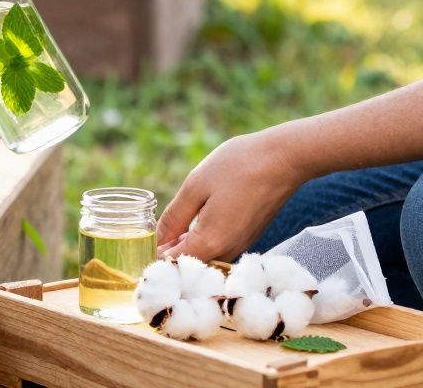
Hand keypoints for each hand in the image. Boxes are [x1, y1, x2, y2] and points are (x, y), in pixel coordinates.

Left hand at [156, 127, 312, 261]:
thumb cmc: (238, 167)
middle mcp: (227, 252)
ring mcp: (240, 246)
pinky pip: (217, 246)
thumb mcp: (195, 187)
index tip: (137, 245)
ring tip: (167, 226)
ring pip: (203, 255)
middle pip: (188, 263)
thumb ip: (174, 218)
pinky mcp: (248, 237)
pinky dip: (201, 238)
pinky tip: (190, 221)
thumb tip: (156, 240)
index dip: (151, 256)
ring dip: (183, 245)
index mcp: (210, 243)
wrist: (285, 159)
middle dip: (166, 252)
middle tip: (147, 234)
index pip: (171, 264)